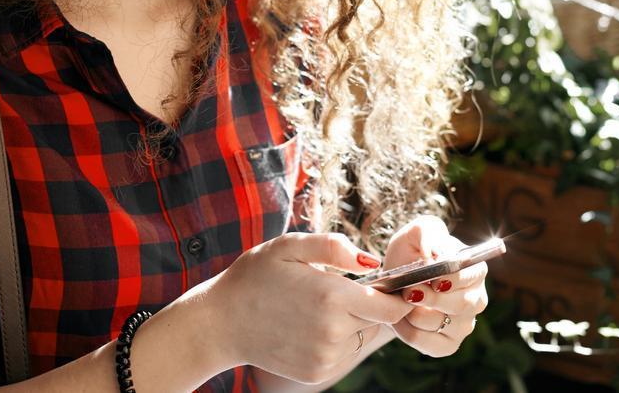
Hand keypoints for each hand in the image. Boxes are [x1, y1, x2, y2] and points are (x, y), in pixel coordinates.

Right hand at [208, 232, 412, 384]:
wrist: (220, 323)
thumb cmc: (254, 277)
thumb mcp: (289, 246)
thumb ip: (333, 246)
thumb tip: (371, 261)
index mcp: (332, 296)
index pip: (392, 306)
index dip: (397, 295)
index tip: (390, 284)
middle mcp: (334, 332)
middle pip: (380, 321)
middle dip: (373, 305)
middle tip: (345, 290)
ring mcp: (326, 357)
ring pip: (362, 337)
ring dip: (354, 322)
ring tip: (321, 307)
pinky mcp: (317, 373)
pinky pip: (344, 354)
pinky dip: (338, 340)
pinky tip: (311, 325)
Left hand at [382, 215, 488, 356]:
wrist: (393, 282)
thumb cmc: (410, 253)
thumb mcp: (415, 234)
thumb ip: (428, 232)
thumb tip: (437, 252)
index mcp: (475, 270)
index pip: (472, 275)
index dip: (452, 278)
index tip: (432, 278)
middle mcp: (476, 299)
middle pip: (461, 304)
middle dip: (431, 298)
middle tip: (408, 291)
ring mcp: (464, 325)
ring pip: (441, 324)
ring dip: (414, 313)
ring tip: (400, 301)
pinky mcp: (448, 345)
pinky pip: (429, 344)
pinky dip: (409, 332)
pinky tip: (400, 318)